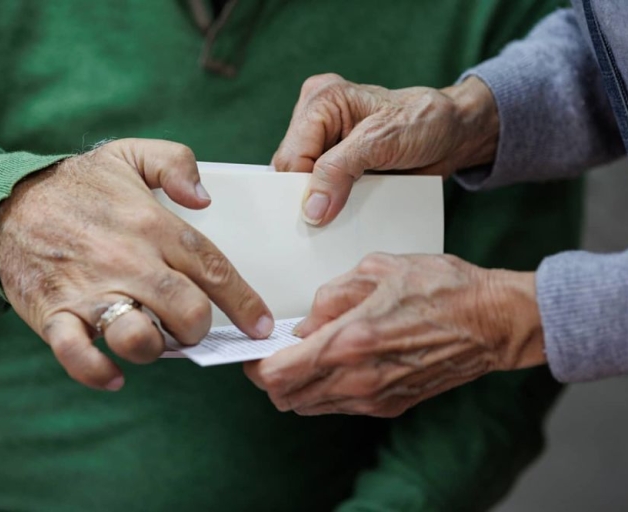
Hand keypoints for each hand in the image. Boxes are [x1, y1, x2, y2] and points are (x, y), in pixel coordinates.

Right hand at [0, 138, 272, 390]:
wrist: (5, 202)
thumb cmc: (78, 184)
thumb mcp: (129, 154)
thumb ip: (176, 162)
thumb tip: (205, 199)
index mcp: (152, 224)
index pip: (213, 269)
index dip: (244, 302)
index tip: (262, 325)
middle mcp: (127, 260)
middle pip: (186, 311)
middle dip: (200, 328)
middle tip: (192, 325)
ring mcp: (90, 289)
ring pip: (138, 338)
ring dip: (156, 350)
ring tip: (154, 340)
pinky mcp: (54, 313)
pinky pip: (77, 355)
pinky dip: (98, 373)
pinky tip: (116, 376)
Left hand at [244, 253, 543, 416]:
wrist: (493, 321)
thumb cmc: (441, 287)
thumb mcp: (377, 268)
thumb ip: (330, 296)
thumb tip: (305, 322)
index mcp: (350, 341)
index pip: (277, 374)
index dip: (255, 366)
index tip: (253, 352)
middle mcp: (358, 379)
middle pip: (287, 398)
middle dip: (272, 377)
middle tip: (277, 351)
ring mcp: (376, 398)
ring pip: (311, 406)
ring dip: (298, 385)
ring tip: (307, 354)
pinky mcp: (391, 405)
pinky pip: (340, 407)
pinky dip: (325, 390)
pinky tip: (338, 362)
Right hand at [273, 74, 498, 225]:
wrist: (452, 135)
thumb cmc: (424, 122)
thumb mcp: (382, 141)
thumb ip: (339, 170)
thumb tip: (311, 209)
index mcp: (321, 101)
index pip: (290, 157)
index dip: (301, 190)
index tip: (318, 217)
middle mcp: (316, 118)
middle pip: (291, 173)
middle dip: (309, 198)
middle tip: (331, 217)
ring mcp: (324, 143)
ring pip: (302, 186)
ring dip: (321, 205)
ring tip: (344, 210)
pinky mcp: (334, 164)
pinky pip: (319, 192)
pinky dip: (331, 206)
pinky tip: (346, 209)